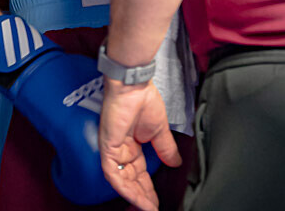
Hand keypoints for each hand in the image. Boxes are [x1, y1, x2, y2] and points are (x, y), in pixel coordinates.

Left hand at [99, 77, 181, 210]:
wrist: (134, 85)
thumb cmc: (144, 99)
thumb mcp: (159, 130)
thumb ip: (166, 148)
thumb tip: (176, 163)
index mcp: (132, 143)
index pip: (139, 172)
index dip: (148, 188)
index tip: (156, 201)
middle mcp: (121, 149)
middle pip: (131, 179)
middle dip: (143, 196)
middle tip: (153, 209)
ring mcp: (113, 149)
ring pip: (122, 181)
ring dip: (136, 196)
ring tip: (148, 208)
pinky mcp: (107, 148)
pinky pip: (114, 174)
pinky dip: (126, 188)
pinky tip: (138, 198)